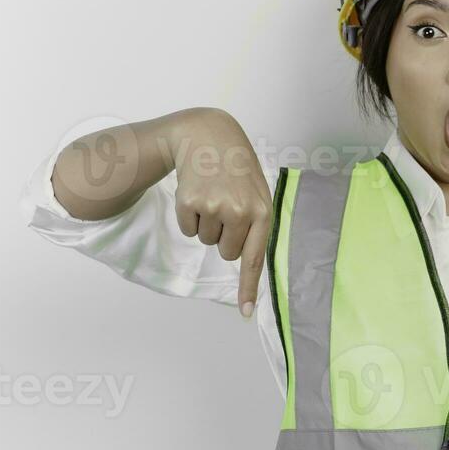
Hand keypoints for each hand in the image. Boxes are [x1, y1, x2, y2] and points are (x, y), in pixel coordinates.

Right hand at [169, 109, 273, 318]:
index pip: (254, 258)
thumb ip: (255, 225)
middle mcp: (239, 212)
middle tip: (225, 205)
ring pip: (205, 241)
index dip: (249, 288)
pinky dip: (189, 216)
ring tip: (213, 194)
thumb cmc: (237, 169)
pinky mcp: (189, 203)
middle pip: (225, 253)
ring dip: (206, 223)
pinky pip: (187, 229)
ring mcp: (213, 207)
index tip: (246, 313)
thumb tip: (244, 262)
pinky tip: (197, 192)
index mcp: (261, 212)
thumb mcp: (257, 193)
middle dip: (223, 236)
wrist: (208, 136)